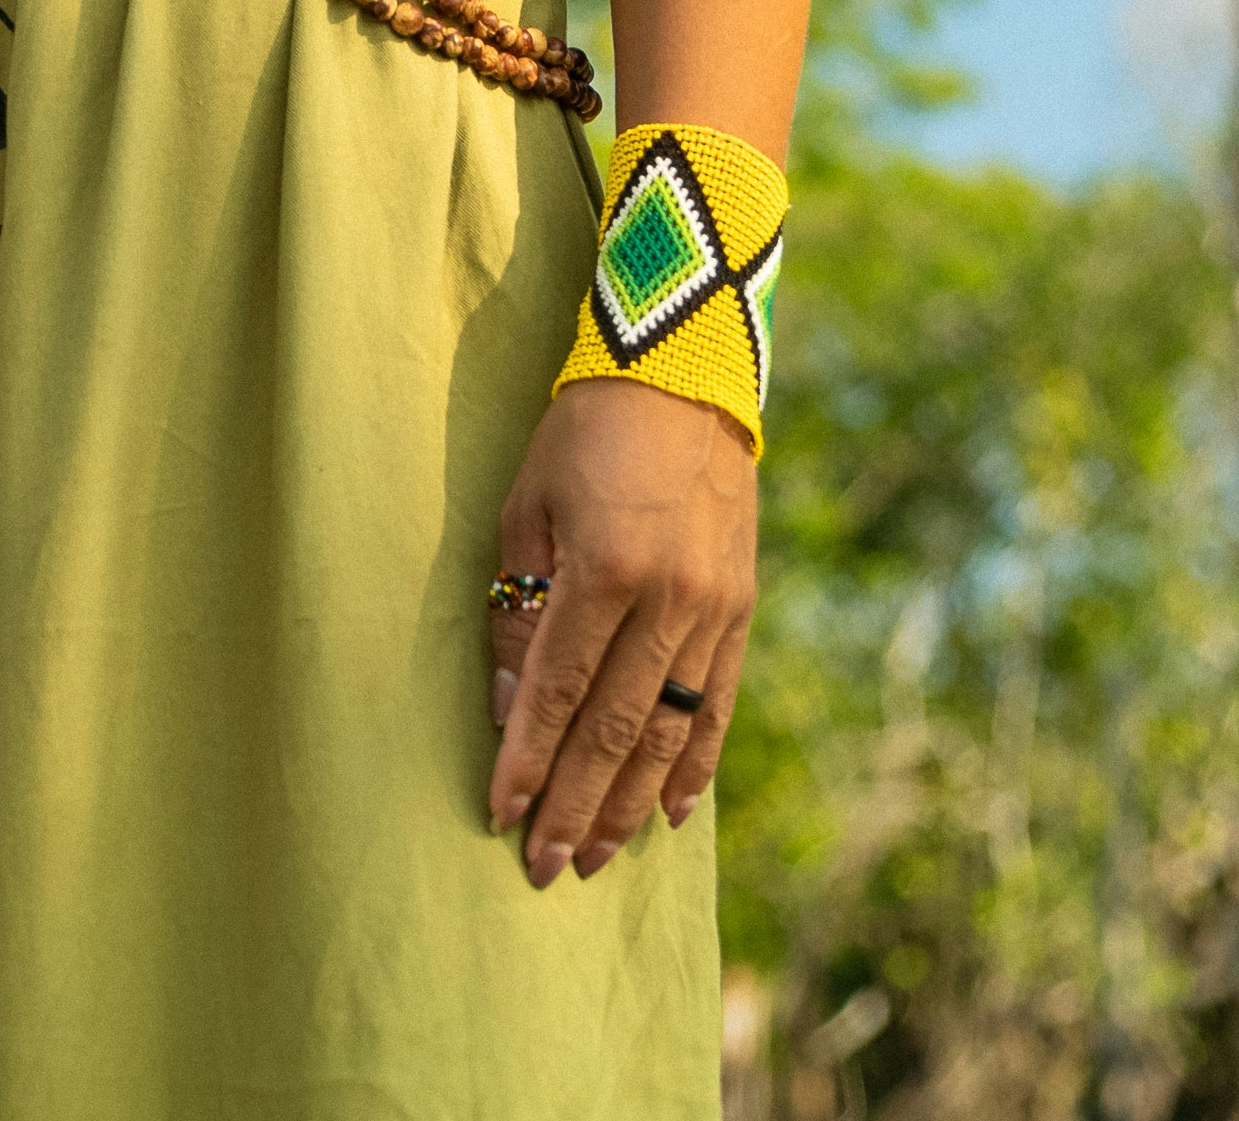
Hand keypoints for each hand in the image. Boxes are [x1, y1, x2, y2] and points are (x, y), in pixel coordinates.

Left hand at [485, 380, 755, 885]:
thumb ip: (518, 609)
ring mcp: (712, 609)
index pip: (556, 692)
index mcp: (605, 569)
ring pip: (668, 732)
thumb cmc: (582, 433)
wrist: (682, 373)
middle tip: (544, 867)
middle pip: (613, 730)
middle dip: (576, 805)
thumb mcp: (527, 507)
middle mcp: (667, 600)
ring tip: (596, 856)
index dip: (527, 760)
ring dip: (630, 803)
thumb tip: (510, 708)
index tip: (499, 814)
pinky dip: (694, 765)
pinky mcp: (739, 609)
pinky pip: (714, 704)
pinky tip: (672, 814)